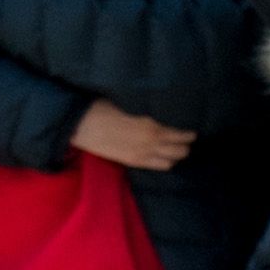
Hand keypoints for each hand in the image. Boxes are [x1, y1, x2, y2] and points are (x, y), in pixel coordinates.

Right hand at [74, 99, 196, 173]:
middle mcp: (152, 142)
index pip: (181, 134)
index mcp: (152, 125)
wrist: (78, 124)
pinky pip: (160, 166)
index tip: (191, 130)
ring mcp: (143, 154)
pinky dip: (167, 162)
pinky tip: (164, 156)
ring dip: (177, 154)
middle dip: (186, 145)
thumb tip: (161, 108)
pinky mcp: (133, 161)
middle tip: (186, 139)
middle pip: (181, 150)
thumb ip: (147, 109)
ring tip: (176, 148)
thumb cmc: (100, 107)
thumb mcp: (128, 103)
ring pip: (173, 160)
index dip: (189, 133)